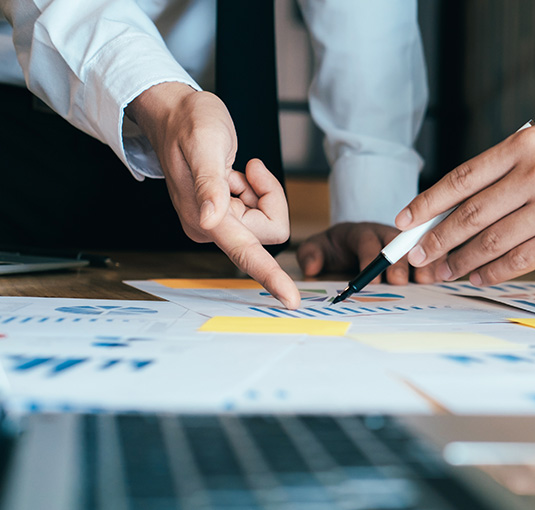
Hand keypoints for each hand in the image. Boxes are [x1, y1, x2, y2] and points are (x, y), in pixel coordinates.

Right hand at [126, 82, 299, 307]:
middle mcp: (210, 229)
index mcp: (205, 219)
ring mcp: (216, 224)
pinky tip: (232, 175)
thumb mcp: (205, 144)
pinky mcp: (223, 216)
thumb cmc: (188, 122)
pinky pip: (258, 212)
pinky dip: (253, 190)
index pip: (246, 253)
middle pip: (268, 231)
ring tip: (234, 171)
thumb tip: (211, 221)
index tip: (291, 300)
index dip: (271, 277)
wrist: (173, 113)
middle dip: (268, 197)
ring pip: (266, 222)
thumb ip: (210, 184)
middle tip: (248, 168)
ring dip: (259, 192)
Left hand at [297, 222, 445, 283]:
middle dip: (398, 263)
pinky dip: (436, 263)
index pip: (366, 242)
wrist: (352, 241)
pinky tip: (441, 276)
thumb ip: (312, 254)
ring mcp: (404, 241)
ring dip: (423, 261)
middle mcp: (386, 234)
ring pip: (416, 246)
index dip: (369, 259)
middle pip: (395, 244)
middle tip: (399, 282)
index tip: (369, 280)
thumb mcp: (318, 247)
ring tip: (427, 279)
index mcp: (361, 232)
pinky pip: (429, 252)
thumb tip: (312, 267)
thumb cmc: (337, 247)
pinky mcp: (416, 250)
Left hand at [400, 123, 534, 284]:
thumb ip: (508, 169)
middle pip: (470, 213)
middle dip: (437, 238)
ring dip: (461, 261)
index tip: (405, 221)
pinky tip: (479, 277)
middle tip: (417, 256)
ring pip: (491, 240)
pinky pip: (521, 259)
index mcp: (523, 145)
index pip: (462, 178)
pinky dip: (494, 271)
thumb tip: (458, 206)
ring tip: (441, 273)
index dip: (428, 202)